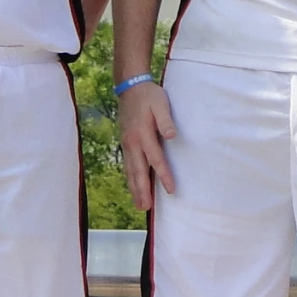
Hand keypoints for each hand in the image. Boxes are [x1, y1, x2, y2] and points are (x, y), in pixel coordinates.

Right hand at [119, 82, 177, 210]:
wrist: (130, 87)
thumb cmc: (149, 96)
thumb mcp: (161, 103)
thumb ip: (166, 120)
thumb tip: (171, 135)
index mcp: (142, 135)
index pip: (155, 160)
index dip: (164, 175)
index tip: (170, 190)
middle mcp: (132, 143)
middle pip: (138, 171)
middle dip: (142, 191)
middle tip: (145, 209)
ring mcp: (127, 144)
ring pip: (130, 171)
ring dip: (134, 188)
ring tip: (139, 205)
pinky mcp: (125, 143)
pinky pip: (127, 165)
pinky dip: (130, 179)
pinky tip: (133, 187)